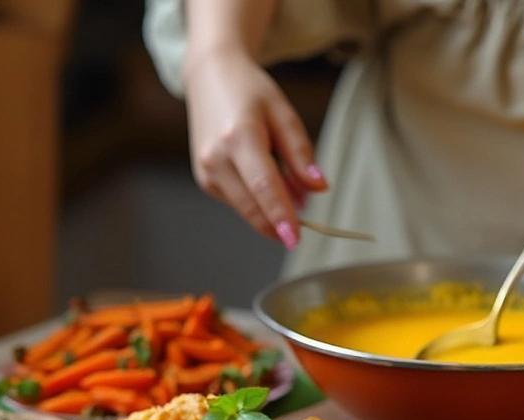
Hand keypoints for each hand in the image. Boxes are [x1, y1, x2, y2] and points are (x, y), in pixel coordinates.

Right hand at [184, 48, 327, 246]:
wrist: (209, 78)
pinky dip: (257, 200)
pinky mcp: (205, 180)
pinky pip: (238, 202)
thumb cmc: (247, 92)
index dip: (280, 215)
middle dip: (280, 220)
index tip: (295, 238)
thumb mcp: (283, 114)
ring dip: (271, 208)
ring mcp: (206, 172)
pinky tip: (263, 174)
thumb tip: (318, 188)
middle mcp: (216, 158)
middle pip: (253, 206)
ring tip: (285, 177)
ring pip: (246, 209)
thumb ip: (301, 153)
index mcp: (239, 137)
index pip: (263, 186)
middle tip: (307, 216)